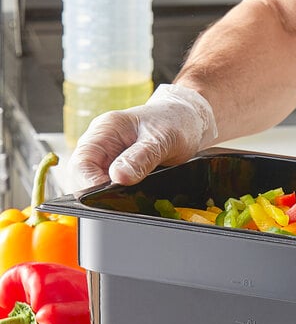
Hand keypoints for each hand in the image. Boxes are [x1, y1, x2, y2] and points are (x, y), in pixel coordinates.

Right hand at [67, 83, 217, 189]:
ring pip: (96, 185)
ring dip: (111, 196)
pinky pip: (113, 188)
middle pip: (82, 177)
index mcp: (104, 131)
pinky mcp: (121, 170)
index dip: (89, 183)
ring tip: (134, 198)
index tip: (109, 195)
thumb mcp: (162, 139)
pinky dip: (122, 196)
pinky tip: (137, 197)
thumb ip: (141, 158)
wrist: (188, 122)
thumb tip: (118, 178)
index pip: (80, 163)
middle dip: (98, 193)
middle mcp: (101, 145)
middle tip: (125, 201)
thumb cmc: (175, 123)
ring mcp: (109, 159)